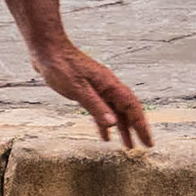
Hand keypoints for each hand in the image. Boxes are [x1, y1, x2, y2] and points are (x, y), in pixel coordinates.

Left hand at [35, 44, 152, 147]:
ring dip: (123, 128)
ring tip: (127, 145)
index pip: (132, 108)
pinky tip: (105, 135)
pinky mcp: (87, 90)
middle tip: (144, 146)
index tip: (148, 143)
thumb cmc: (61, 65)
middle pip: (127, 111)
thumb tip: (114, 125)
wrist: (46, 49)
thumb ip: (96, 107)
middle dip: (137, 129)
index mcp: (110, 85)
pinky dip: (105, 123)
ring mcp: (98, 88)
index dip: (141, 126)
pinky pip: (102, 110)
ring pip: (115, 111)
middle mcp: (108, 87)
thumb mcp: (78, 89)